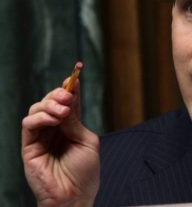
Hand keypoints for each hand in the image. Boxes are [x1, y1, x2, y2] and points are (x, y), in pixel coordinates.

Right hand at [22, 78, 99, 206]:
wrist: (75, 196)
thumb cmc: (84, 173)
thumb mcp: (87, 141)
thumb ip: (75, 121)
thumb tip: (69, 100)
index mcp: (70, 127)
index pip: (67, 102)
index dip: (70, 88)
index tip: (75, 74)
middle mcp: (54, 130)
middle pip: (50, 102)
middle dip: (59, 94)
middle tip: (68, 95)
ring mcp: (40, 137)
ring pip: (36, 110)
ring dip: (50, 104)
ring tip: (63, 110)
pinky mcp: (29, 146)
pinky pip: (29, 125)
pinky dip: (41, 117)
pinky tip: (54, 119)